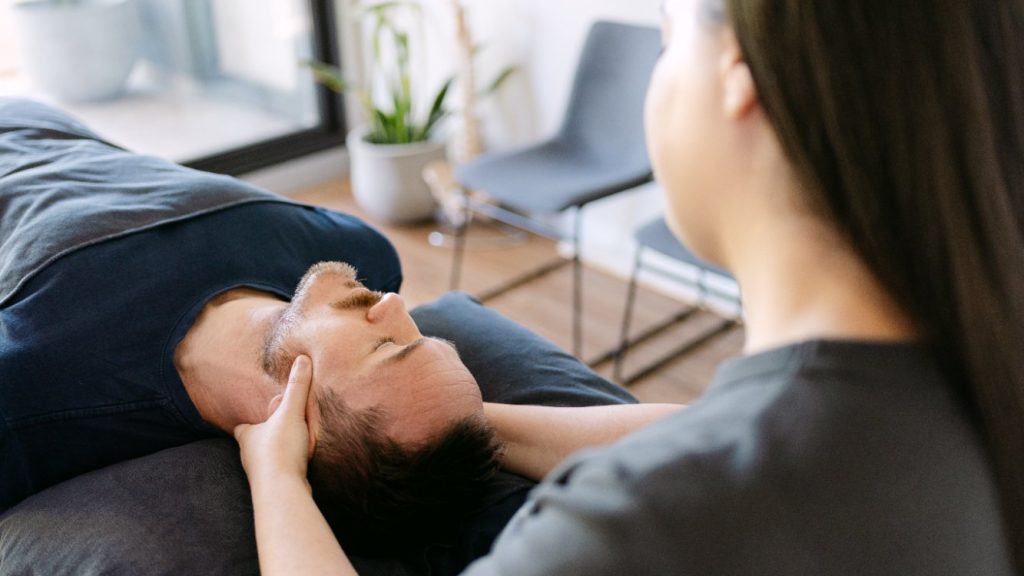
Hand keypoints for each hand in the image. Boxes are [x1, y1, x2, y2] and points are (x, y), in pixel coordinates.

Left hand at [234, 355, 314, 484]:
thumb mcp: (291, 413)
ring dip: (277, 453)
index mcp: (247, 436)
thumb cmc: (280, 450)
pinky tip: (300, 465)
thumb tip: (302, 358)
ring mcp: (260, 474)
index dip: (248, 422)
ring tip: (294, 446)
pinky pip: (280, 473)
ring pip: (266, 460)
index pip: (242, 427)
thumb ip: (297, 387)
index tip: (255, 417)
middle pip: (254, 443)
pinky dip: (287, 467)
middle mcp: (249, 456)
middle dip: (263, 437)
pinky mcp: (275, 487)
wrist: (282, 491)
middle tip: (278, 428)